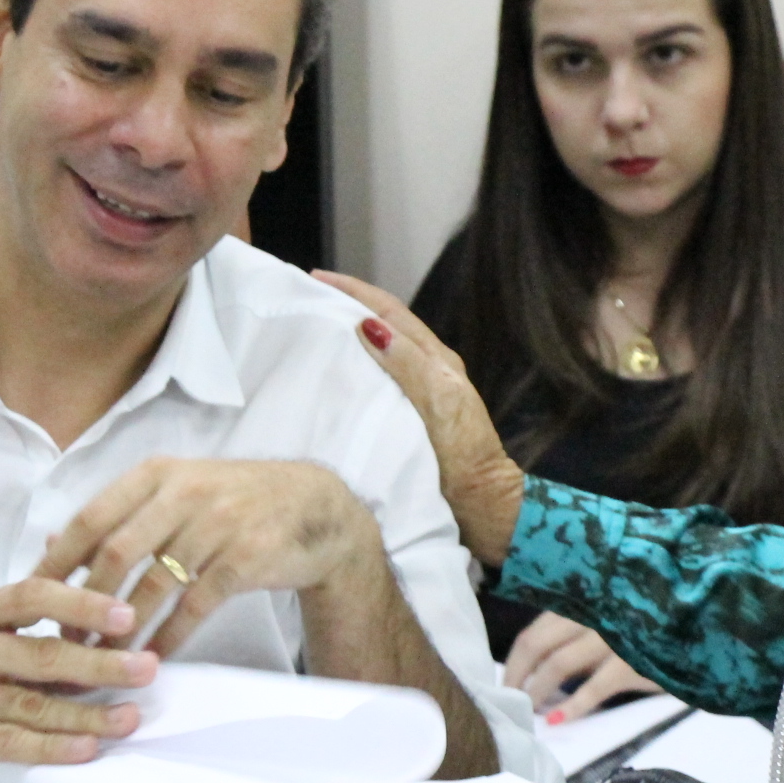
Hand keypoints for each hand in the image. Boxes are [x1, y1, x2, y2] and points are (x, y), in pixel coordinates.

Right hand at [0, 573, 154, 766]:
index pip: (31, 595)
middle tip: (147, 668)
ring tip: (130, 718)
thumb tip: (99, 597)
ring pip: (32, 704)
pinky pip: (10, 742)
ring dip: (88, 714)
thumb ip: (25, 622)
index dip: (81, 601)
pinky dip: (53, 747)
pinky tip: (86, 749)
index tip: (127, 614)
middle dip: (102, 663)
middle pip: (41, 654)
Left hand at [36, 459, 387, 657]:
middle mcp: (184, 493)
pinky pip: (194, 605)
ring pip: (154, 585)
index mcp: (157, 473)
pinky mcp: (246, 558)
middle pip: (116, 554)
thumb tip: (51, 542)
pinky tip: (153, 655)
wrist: (313, 507)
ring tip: (103, 658)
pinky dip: (169, 635)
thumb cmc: (234, 500)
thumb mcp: (176, 490)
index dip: (58, 563)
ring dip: (123, 629)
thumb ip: (118, 514)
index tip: (35, 600)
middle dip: (84, 604)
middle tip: (67, 640)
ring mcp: (218, 524)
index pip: (91, 518)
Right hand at [311, 271, 526, 564]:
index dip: (354, 291)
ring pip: (375, 354)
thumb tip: (368, 326)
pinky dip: (349, 372)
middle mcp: (426, 371)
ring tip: (307, 333)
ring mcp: (417, 395)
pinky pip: (372, 384)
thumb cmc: (464, 454)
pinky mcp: (405, 420)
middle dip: (344, 308)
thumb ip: (408, 364)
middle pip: (380, 327)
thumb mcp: (440, 402)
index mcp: (436, 359)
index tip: (316, 278)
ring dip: (344, 338)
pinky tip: (326, 380)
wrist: (480, 504)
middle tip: (303, 301)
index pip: (389, 311)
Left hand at [504, 612, 659, 722]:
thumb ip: (578, 632)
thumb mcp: (612, 619)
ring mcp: (612, 633)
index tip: (507, 683)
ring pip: (558, 664)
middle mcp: (593, 611)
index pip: (534, 631)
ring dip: (538, 692)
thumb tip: (538, 668)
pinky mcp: (633, 659)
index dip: (515, 661)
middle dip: (517, 677)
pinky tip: (559, 720)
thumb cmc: (651, 627)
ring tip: (531, 712)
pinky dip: (572, 706)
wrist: (702, 636)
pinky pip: (594, 687)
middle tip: (511, 701)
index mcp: (584, 601)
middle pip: (536, 644)